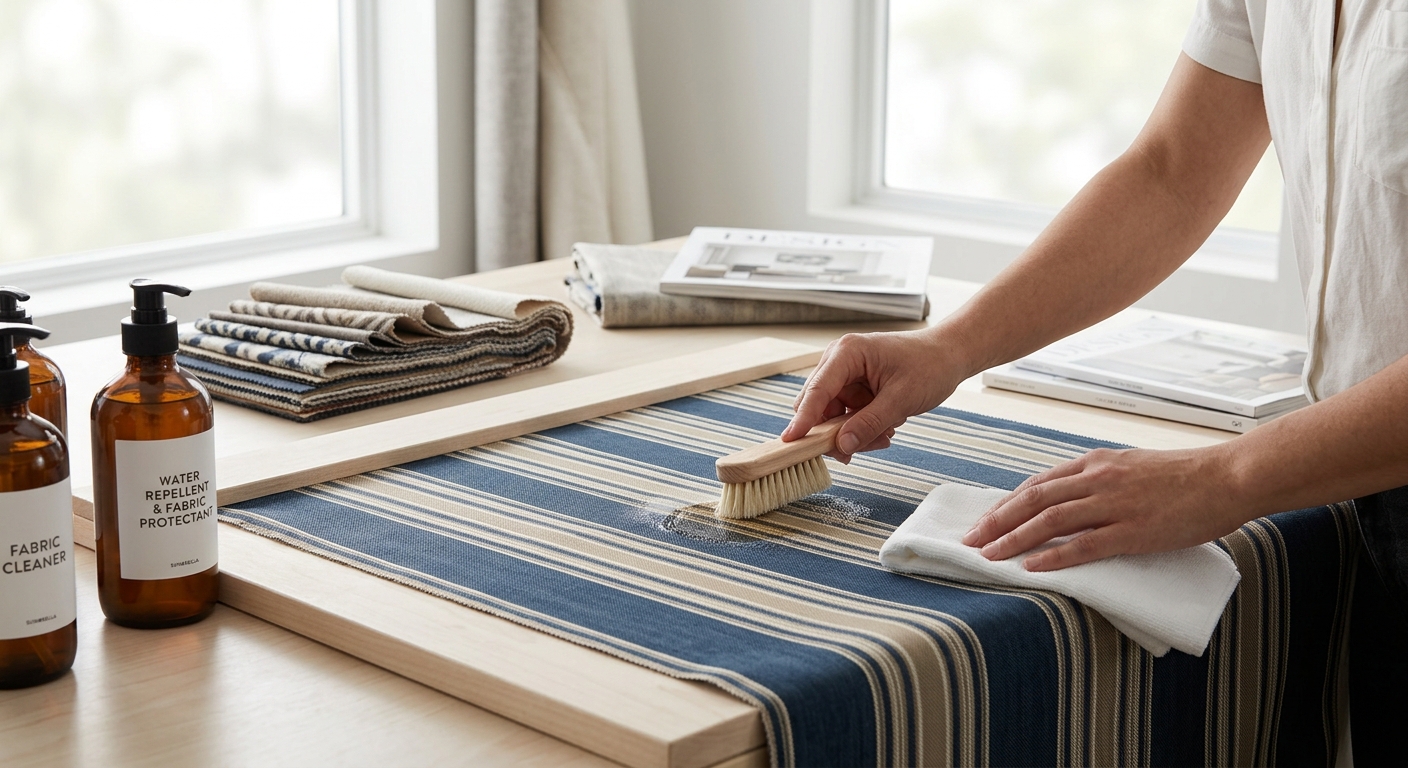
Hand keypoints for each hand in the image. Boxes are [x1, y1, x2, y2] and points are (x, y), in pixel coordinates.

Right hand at [783, 330, 966, 461]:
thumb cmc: (930, 365)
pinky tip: (886, 428)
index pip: (817, 391)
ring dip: (855, 432)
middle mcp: (839, 361)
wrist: (950, 356)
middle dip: (837, 432)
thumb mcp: (901, 399)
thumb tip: (841, 446)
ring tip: (886, 434)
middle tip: (861, 448)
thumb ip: (869, 423)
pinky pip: (846, 417)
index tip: (791, 442)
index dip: (803, 419)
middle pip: (818, 407)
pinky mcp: (854, 388)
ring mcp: (845, 375)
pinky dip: (862, 428)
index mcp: (847, 353)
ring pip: (833, 417)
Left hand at [961, 445, 1249, 570]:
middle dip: (996, 521)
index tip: (986, 520)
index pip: (1038, 483)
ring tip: (989, 556)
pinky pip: (1084, 544)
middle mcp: (1098, 479)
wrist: (1228, 477)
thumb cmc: (1186, 476)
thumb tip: (1073, 497)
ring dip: (1013, 539)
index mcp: (1096, 462)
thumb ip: (1101, 479)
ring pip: (1049, 520)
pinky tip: (1031, 567)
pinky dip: (1053, 556)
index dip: (1007, 503)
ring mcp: (1114, 504)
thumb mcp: (1132, 467)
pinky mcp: (1133, 529)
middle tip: (971, 540)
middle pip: (1033, 499)